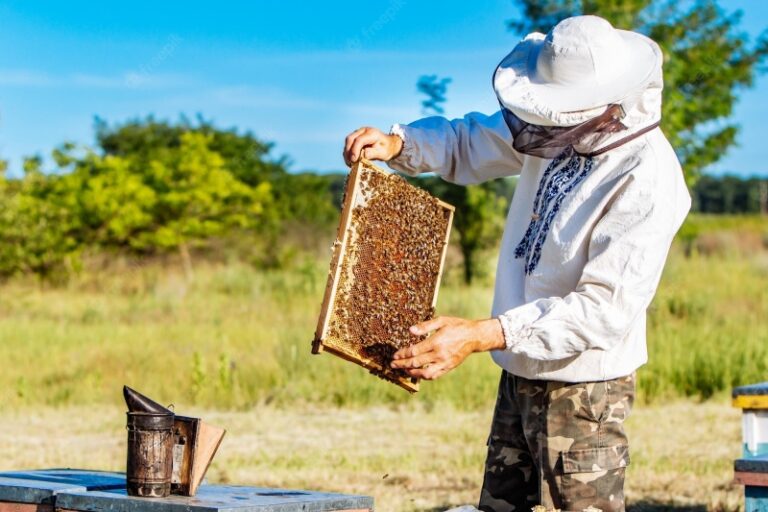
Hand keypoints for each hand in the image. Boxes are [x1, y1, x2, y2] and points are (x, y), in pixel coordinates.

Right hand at [343, 126, 402, 166]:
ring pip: (348, 142)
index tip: (353, 160)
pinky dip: (348, 153)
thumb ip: (373, 153)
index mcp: (372, 133)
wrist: (388, 145)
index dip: (355, 150)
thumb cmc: (386, 149)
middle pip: (350, 139)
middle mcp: (363, 131)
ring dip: (347, 153)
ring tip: (350, 164)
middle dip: (348, 151)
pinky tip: (350, 161)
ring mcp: (358, 133)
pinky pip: (348, 145)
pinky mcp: (355, 138)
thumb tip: (363, 155)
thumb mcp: (383, 153)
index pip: (359, 140)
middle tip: (350, 163)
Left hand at [390, 316, 504, 379]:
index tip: (395, 355)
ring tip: (403, 370)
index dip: (402, 354)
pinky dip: (424, 376)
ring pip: (424, 373)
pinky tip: (417, 373)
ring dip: (411, 372)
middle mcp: (439, 354)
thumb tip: (410, 331)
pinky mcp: (448, 367)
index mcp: (436, 342)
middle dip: (402, 364)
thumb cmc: (456, 326)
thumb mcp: (441, 320)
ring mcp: (444, 363)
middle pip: (416, 363)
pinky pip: (434, 375)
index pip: (414, 351)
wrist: (474, 336)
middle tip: (392, 364)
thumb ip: (425, 326)